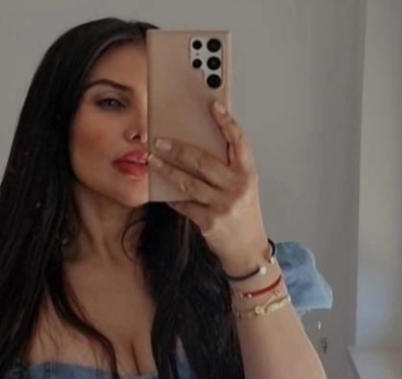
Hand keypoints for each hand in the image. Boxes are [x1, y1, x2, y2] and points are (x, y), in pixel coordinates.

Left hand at [148, 99, 268, 271]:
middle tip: (160, 140)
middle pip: (204, 161)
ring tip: (153, 160)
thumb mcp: (243, 188)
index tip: (212, 105)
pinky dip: (171, 196)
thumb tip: (198, 146)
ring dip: (168, 170)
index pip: (239, 141)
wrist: (248, 250)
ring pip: (189, 183)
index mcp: (248, 173)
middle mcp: (237, 187)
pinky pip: (184, 205)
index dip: (226, 122)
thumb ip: (228, 169)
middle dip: (179, 149)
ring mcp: (223, 205)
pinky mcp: (210, 222)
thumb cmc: (243, 215)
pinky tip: (160, 189)